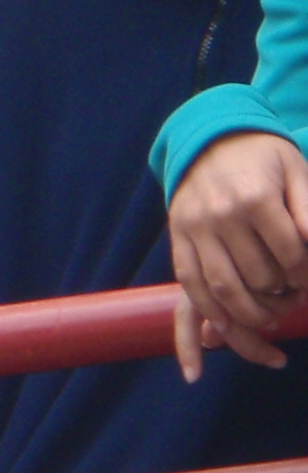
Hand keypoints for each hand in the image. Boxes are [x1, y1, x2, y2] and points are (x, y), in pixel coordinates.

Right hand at [166, 130, 307, 379]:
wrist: (212, 139)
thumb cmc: (265, 159)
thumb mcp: (298, 173)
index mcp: (255, 197)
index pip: (290, 253)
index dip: (306, 274)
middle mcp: (220, 215)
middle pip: (257, 276)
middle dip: (281, 298)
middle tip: (293, 302)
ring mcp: (194, 229)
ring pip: (221, 288)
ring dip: (247, 315)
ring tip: (268, 321)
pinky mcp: (178, 239)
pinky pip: (189, 285)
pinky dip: (205, 315)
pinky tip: (221, 333)